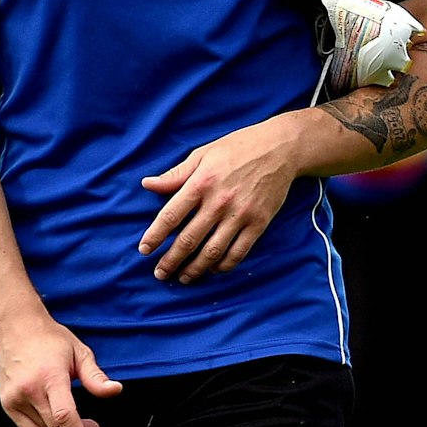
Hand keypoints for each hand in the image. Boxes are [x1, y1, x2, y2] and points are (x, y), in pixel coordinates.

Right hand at [0, 312, 120, 426]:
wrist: (15, 327)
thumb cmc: (48, 338)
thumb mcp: (79, 352)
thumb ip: (96, 377)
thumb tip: (114, 390)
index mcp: (50, 377)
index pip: (65, 417)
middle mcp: (29, 391)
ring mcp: (15, 399)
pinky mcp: (7, 405)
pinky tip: (58, 426)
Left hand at [139, 117, 302, 283]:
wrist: (281, 148)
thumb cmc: (239, 148)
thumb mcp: (203, 154)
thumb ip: (176, 174)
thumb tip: (147, 185)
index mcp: (201, 183)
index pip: (170, 216)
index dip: (155, 236)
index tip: (144, 250)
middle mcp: (219, 202)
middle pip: (188, 240)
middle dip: (171, 261)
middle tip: (160, 273)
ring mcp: (240, 214)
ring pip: (212, 252)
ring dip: (195, 269)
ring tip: (183, 278)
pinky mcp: (259, 223)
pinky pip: (239, 252)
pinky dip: (224, 266)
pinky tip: (213, 269)